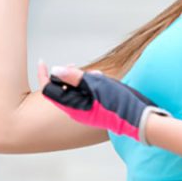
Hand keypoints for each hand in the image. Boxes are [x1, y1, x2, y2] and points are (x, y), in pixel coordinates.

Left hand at [38, 61, 171, 145]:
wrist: (139, 118)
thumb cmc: (118, 102)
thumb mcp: (96, 84)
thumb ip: (74, 77)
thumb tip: (55, 69)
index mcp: (72, 106)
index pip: (49, 90)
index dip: (45, 75)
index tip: (42, 62)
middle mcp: (76, 111)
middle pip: (61, 90)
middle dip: (66, 75)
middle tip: (73, 63)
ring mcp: (86, 112)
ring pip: (75, 92)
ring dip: (81, 79)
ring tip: (95, 73)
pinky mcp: (96, 110)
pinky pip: (86, 95)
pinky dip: (90, 85)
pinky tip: (102, 80)